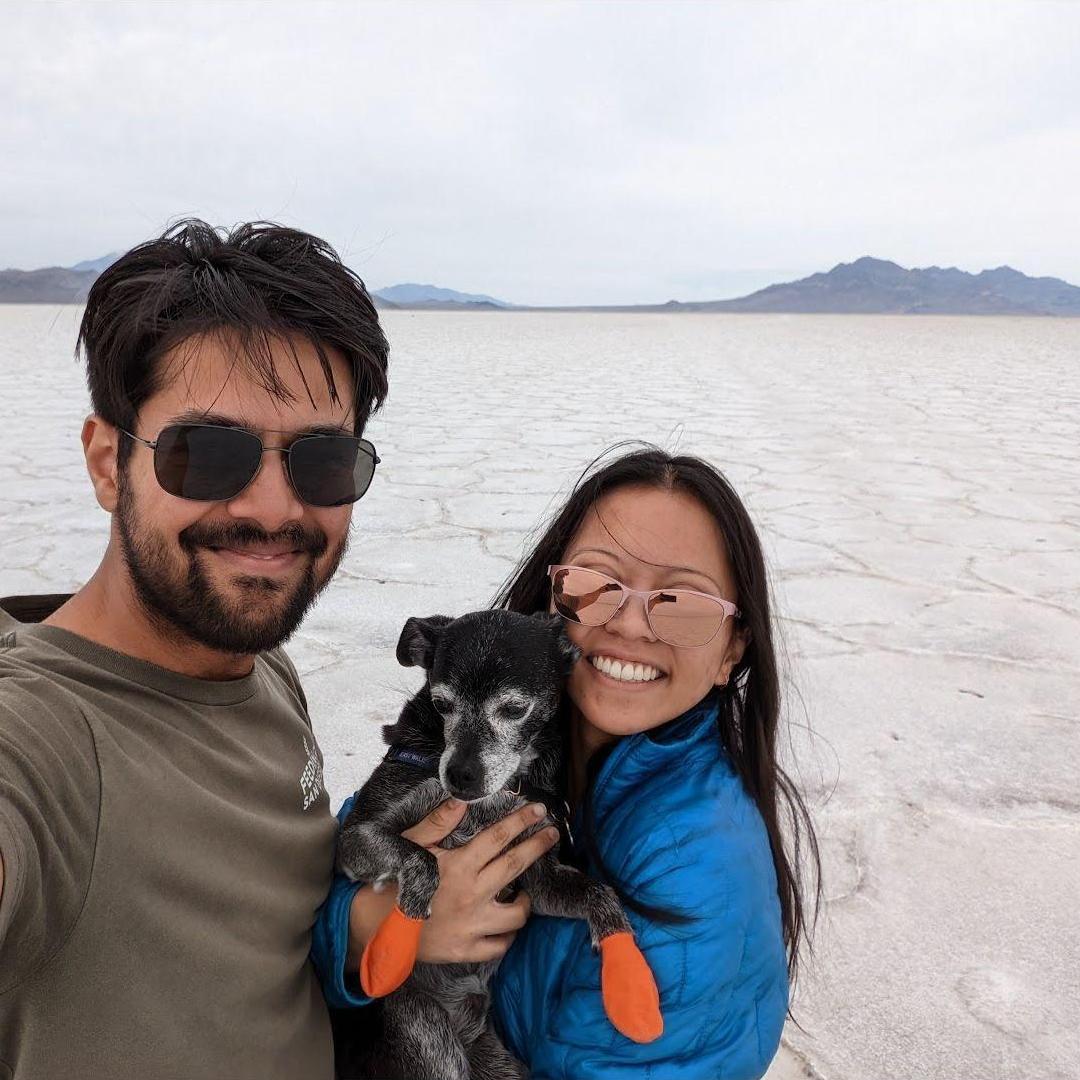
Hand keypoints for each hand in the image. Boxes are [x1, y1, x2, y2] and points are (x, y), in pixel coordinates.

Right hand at [347, 799, 558, 967]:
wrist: (372, 928)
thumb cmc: (394, 881)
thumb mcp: (412, 846)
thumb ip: (438, 823)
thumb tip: (461, 800)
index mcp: (458, 866)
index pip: (498, 837)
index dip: (520, 821)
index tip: (537, 810)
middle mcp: (471, 894)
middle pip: (515, 866)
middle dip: (537, 846)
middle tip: (552, 833)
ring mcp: (472, 925)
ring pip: (516, 914)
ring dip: (526, 900)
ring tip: (524, 892)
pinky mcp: (466, 950)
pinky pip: (500, 945)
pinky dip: (507, 936)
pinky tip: (505, 925)